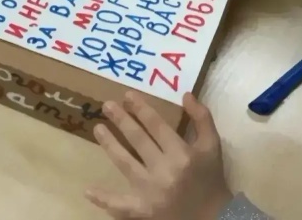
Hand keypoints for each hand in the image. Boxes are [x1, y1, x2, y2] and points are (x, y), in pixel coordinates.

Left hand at [86, 91, 232, 219]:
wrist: (213, 218)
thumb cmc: (210, 178)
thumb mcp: (212, 146)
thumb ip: (202, 118)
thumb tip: (185, 94)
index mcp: (182, 154)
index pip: (156, 125)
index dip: (141, 108)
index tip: (127, 96)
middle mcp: (165, 170)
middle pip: (138, 139)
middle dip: (122, 120)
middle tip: (107, 105)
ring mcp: (152, 192)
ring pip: (125, 163)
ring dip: (110, 144)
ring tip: (98, 128)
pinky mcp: (144, 211)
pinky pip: (120, 204)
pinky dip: (104, 199)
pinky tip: (88, 190)